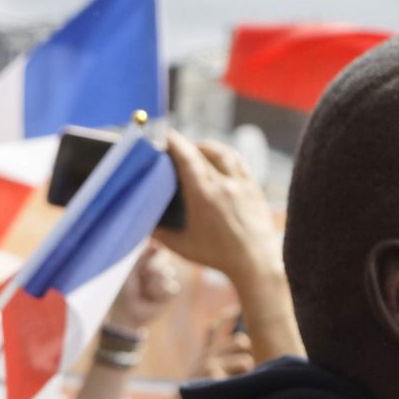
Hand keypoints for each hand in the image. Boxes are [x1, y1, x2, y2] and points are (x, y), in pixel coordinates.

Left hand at [103, 241, 180, 335]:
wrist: (127, 312)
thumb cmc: (123, 292)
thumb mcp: (131, 272)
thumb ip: (142, 257)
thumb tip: (153, 241)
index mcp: (142, 264)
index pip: (154, 251)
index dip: (154, 250)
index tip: (155, 247)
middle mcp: (153, 272)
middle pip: (162, 263)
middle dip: (151, 272)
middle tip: (140, 280)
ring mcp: (161, 283)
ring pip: (168, 275)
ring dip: (154, 284)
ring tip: (144, 292)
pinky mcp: (167, 294)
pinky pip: (173, 288)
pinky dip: (161, 293)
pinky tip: (152, 299)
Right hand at [156, 133, 279, 288]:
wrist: (256, 263)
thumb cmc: (217, 257)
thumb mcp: (181, 247)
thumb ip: (159, 234)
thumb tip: (143, 222)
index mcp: (203, 196)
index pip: (186, 158)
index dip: (173, 142)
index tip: (163, 134)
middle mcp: (224, 184)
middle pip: (202, 151)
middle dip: (186, 145)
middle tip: (173, 146)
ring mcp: (241, 184)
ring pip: (224, 152)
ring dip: (207, 147)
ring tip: (197, 150)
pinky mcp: (253, 188)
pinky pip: (238, 163)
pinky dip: (225, 157)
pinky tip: (219, 161)